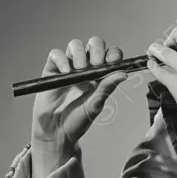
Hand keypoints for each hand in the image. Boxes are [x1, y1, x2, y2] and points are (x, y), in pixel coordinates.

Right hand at [31, 36, 128, 171]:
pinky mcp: (52, 70)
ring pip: (75, 45)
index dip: (113, 54)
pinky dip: (61, 59)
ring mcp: (68, 68)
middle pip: (94, 44)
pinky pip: (56, 55)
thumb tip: (124, 73)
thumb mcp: (95, 105)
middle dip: (97, 49)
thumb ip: (107, 88)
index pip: (111, 55)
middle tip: (96, 63)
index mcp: (101, 75)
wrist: (56, 133)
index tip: (113, 62)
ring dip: (79, 53)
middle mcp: (86, 68)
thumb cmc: (77, 121)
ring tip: (80, 68)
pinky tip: (66, 71)